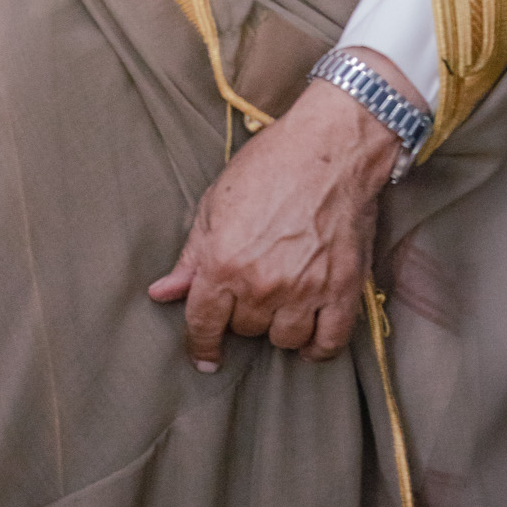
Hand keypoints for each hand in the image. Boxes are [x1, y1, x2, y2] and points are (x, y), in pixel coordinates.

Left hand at [148, 48, 421, 368]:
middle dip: (243, 312)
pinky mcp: (342, 291)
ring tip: (282, 299)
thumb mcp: (216, 202)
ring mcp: (305, 291)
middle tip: (254, 283)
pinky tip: (309, 334)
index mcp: (223, 263)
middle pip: (244, 329)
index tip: (205, 359)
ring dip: (278, 326)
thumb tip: (163, 292)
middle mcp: (261, 285)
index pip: (202, 323)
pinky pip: (328, 343)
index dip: (200, 345)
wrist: (330, 146)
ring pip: (283, 340)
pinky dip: (317, 346)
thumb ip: (191, 255)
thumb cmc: (270, 164)